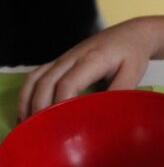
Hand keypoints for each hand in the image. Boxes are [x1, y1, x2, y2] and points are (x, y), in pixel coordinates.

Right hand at [17, 18, 158, 119]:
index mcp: (92, 59)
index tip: (59, 126)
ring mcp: (63, 58)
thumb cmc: (133, 54)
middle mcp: (72, 57)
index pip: (68, 83)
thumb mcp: (133, 73)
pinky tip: (26, 110)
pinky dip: (27, 92)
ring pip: (36, 78)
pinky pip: (36, 75)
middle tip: (41, 133)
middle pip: (46, 82)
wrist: (131, 33)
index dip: (60, 104)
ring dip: (28, 101)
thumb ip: (119, 92)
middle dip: (40, 108)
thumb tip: (104, 115)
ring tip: (28, 124)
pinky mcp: (60, 61)